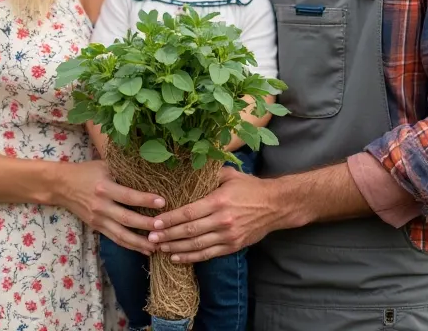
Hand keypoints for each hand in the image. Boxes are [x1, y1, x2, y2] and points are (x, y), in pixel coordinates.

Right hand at [60, 160, 164, 255]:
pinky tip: (142, 249)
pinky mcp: (96, 227)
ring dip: (140, 242)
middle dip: (147, 225)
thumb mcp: (105, 165)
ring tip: (157, 246)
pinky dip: (129, 245)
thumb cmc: (87, 171)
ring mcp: (98, 219)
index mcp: (105, 188)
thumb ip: (123, 171)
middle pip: (127, 219)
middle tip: (164, 228)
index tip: (162, 202)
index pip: (128, 196)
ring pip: (121, 235)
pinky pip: (115, 238)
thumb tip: (148, 173)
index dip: (146, 200)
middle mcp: (101, 206)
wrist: (62, 185)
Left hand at [147, 166, 281, 262]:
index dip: (170, 219)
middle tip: (150, 238)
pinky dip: (191, 257)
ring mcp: (228, 235)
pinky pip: (208, 254)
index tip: (155, 222)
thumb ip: (209, 174)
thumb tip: (187, 169)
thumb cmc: (250, 187)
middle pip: (189, 231)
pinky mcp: (233, 246)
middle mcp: (222, 220)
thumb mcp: (230, 175)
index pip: (188, 212)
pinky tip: (177, 257)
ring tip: (159, 249)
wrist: (276, 205)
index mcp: (218, 201)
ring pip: (196, 245)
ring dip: (176, 248)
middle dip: (167, 235)